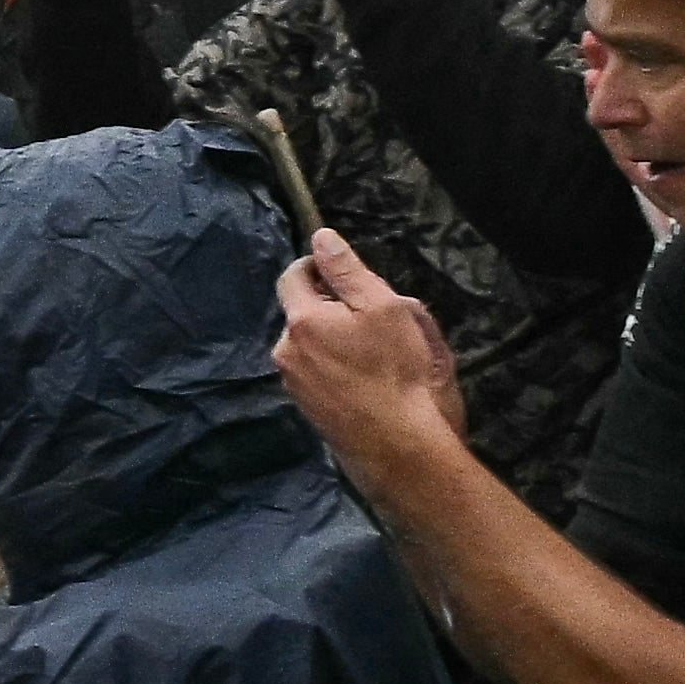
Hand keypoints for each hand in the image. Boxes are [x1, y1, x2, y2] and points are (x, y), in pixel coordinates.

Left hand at [273, 227, 466, 482]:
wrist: (398, 445)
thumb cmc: (397, 371)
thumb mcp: (382, 308)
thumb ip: (347, 271)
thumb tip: (321, 238)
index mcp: (301, 321)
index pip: (292, 277)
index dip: (318, 267)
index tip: (347, 273)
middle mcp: (286, 351)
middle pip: (303, 312)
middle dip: (333, 306)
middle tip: (376, 316)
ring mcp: (294, 383)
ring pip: (311, 343)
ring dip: (337, 337)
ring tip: (379, 350)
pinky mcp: (307, 407)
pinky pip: (318, 372)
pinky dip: (337, 365)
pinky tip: (369, 377)